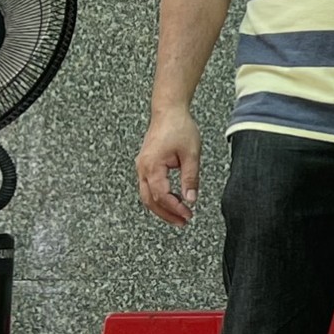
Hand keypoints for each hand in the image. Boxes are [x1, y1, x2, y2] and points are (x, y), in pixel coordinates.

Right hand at [137, 108, 202, 225]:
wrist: (169, 111)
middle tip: (183, 222)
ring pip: (147, 195)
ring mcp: (141, 167)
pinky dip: (159, 197)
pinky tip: (173, 200)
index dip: (175, 208)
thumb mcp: (191, 154)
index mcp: (152, 166)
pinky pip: (148, 186)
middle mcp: (142, 168)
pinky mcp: (145, 164)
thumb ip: (190, 178)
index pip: (162, 196)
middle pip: (150, 200)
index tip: (188, 215)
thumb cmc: (179, 128)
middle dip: (166, 214)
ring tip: (179, 215)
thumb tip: (191, 199)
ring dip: (162, 207)